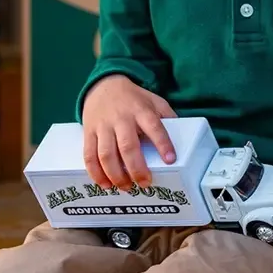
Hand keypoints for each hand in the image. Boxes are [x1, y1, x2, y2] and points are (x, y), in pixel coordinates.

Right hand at [81, 74, 176, 190]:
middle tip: (145, 183)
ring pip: (106, 154)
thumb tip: (184, 138)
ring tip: (126, 187)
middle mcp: (121, 118)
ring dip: (116, 175)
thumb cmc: (133, 99)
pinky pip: (89, 155)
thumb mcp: (154, 101)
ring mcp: (103, 126)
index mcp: (141, 110)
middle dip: (136, 169)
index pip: (154, 126)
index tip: (170, 160)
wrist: (104, 85)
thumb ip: (167, 117)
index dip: (163, 144)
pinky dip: (96, 173)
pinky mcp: (89, 132)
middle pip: (128, 146)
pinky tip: (105, 184)